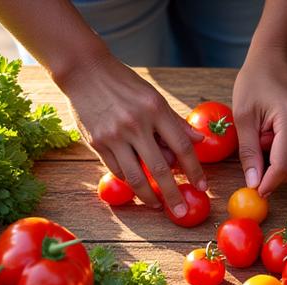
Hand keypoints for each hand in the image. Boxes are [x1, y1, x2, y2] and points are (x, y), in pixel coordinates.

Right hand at [59, 53, 206, 215]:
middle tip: (180, 212)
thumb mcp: (153, 96)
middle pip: (160, 168)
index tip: (202, 186)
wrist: (84, 70)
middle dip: (172, 194)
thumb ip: (175, 121)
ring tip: (157, 205)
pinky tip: (137, 186)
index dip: (194, 170)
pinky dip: (129, 181)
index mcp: (155, 109)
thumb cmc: (124, 83)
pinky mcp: (97, 142)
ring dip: (148, 196)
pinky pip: (117, 170)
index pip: (181, 146)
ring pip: (135, 176)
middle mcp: (136, 124)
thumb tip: (199, 141)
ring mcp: (115, 135)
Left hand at [232, 50, 286, 196]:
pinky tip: (272, 132)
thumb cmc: (255, 79)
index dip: (269, 183)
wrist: (277, 52)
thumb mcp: (243, 115)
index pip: (284, 166)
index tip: (254, 191)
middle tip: (254, 159)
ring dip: (278, 160)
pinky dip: (285, 149)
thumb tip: (254, 184)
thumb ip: (249, 152)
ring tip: (262, 137)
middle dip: (274, 173)